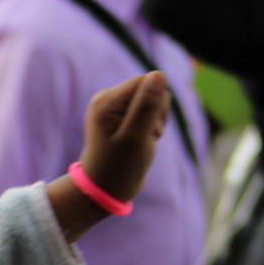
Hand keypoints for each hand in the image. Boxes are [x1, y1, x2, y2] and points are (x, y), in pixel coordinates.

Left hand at [79, 70, 172, 204]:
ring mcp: (115, 107)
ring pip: (155, 100)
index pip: (148, 80)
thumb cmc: (118, 168)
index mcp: (106, 100)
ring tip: (142, 140)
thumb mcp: (136, 138)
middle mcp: (108, 99)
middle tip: (144, 137)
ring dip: (156, 121)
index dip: (156, 103)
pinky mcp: (122, 115)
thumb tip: (158, 75)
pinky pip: (150, 111)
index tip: (147, 128)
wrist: (105, 190)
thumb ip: (146, 106)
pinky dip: (153, 126)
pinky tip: (142, 140)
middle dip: (157, 113)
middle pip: (152, 88)